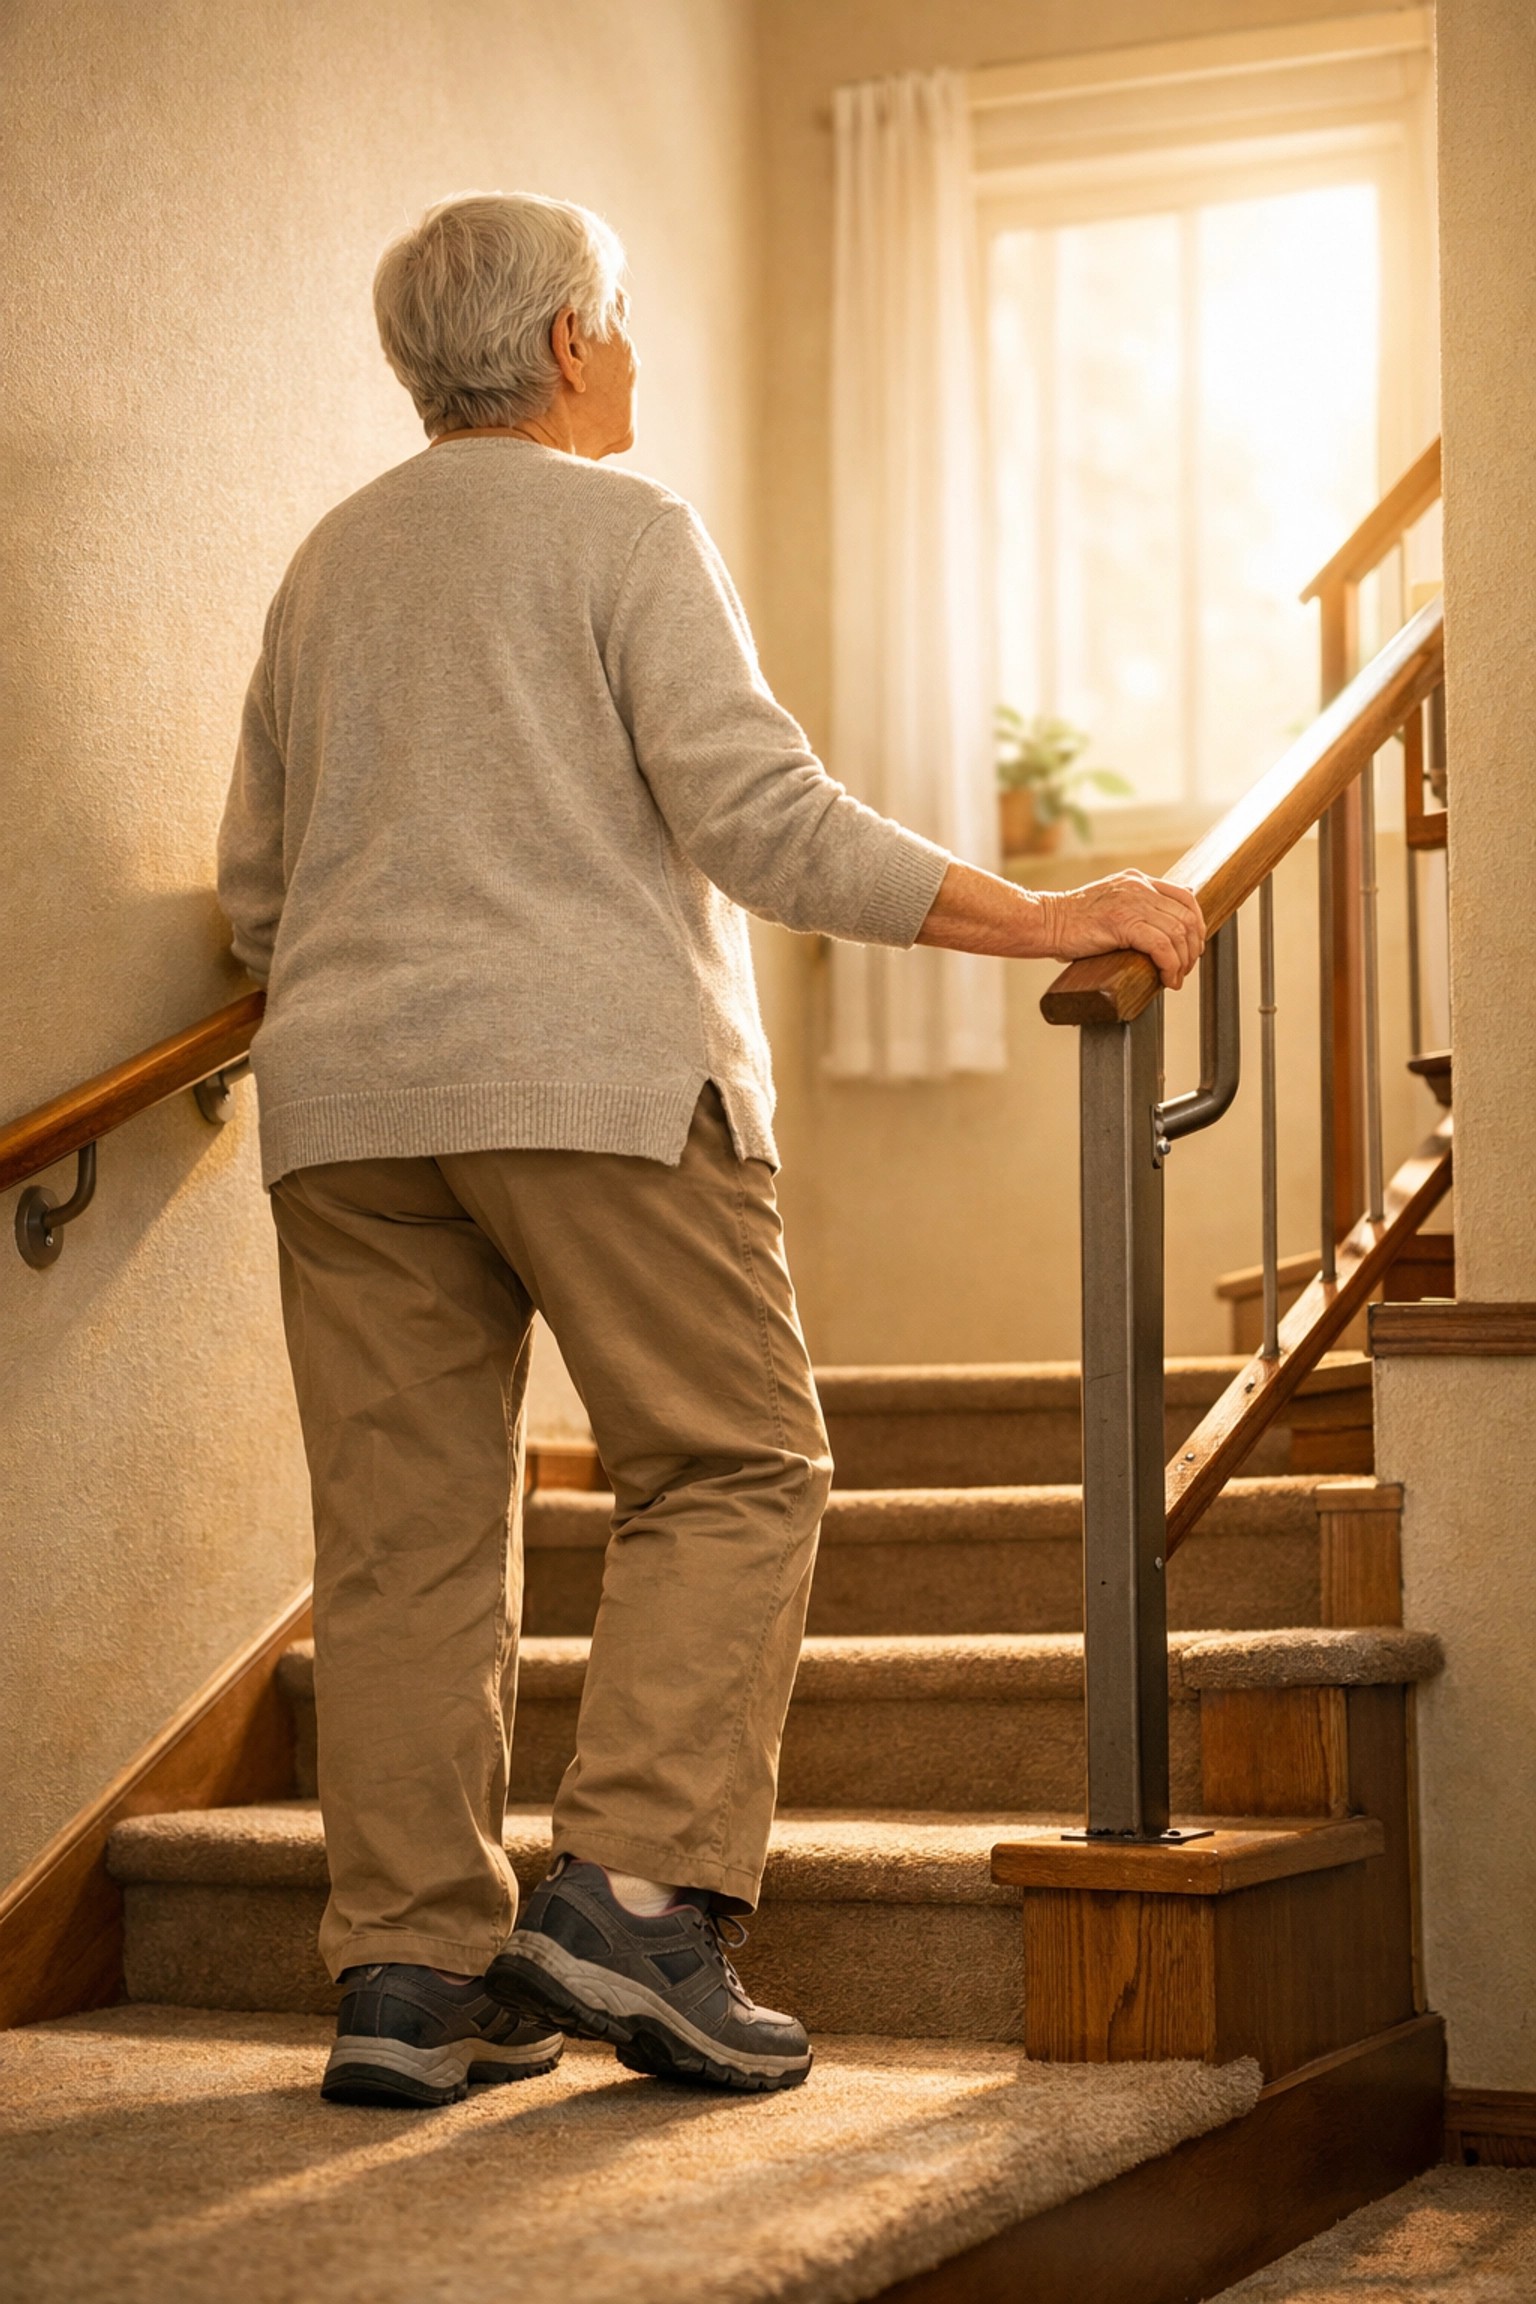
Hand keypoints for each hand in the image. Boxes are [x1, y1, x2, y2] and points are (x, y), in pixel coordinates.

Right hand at [915, 860, 1205, 988]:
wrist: (1041, 922)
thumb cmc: (1069, 925)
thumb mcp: (1108, 907)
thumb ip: (1132, 911)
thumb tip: (1158, 936)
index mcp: (1136, 880)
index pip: (1184, 896)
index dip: (1195, 924)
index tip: (1191, 948)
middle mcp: (1138, 886)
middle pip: (1186, 917)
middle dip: (1191, 948)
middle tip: (1184, 970)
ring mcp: (1131, 902)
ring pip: (1178, 933)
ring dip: (1182, 962)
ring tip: (1174, 979)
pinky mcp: (1123, 922)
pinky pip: (1162, 946)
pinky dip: (1170, 966)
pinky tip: (1166, 979)